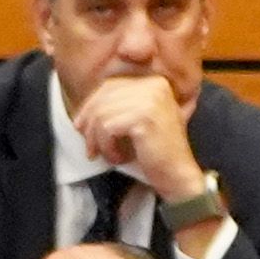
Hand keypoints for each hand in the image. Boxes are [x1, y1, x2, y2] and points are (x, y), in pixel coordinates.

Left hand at [71, 73, 194, 190]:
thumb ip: (118, 108)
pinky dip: (107, 146)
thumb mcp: (138, 121)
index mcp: (154, 83)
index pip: (111, 85)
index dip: (91, 106)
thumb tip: (82, 115)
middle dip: (90, 125)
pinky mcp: (144, 118)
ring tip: (108, 155)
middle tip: (91, 147)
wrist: (178, 175)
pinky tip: (118, 158)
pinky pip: (107, 128)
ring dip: (98, 140)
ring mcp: (151, 100)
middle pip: (103, 98)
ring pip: (102, 114)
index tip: (82, 126)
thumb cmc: (157, 152)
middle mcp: (154, 86)